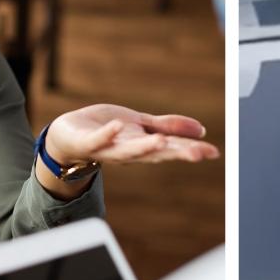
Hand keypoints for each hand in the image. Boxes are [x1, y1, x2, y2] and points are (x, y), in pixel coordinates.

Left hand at [45, 104, 219, 165]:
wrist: (66, 137)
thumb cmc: (106, 130)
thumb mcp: (141, 125)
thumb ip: (169, 127)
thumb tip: (202, 130)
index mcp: (143, 146)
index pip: (172, 149)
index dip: (192, 150)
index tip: (212, 152)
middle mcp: (128, 152)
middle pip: (155, 154)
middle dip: (176, 153)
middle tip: (197, 153)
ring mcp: (107, 149)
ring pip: (128, 152)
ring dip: (144, 148)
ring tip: (161, 141)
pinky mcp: (86, 143)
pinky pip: (98, 140)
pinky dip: (108, 134)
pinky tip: (119, 125)